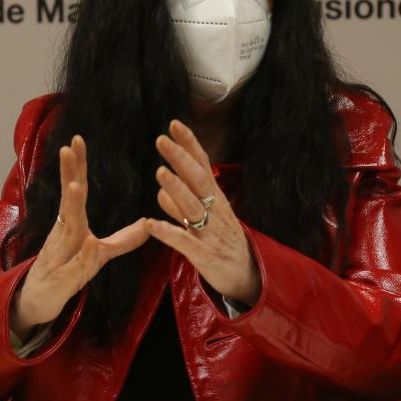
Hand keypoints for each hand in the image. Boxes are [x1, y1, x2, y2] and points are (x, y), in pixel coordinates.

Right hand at [11, 135, 148, 333]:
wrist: (41, 300)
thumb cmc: (67, 271)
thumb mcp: (100, 254)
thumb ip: (122, 240)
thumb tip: (148, 224)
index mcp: (72, 223)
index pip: (76, 189)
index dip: (78, 165)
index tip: (77, 139)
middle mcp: (65, 233)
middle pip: (68, 198)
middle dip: (69, 172)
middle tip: (69, 147)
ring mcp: (62, 254)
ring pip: (68, 227)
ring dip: (71, 205)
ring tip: (74, 185)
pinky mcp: (64, 276)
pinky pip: (76, 264)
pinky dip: (82, 254)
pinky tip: (88, 241)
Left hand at [146, 120, 260, 304]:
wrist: (249, 276)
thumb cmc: (223, 242)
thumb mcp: (208, 219)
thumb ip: (183, 204)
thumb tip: (161, 190)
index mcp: (216, 199)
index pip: (202, 165)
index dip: (189, 145)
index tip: (174, 124)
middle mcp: (215, 211)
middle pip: (198, 180)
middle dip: (180, 159)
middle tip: (161, 140)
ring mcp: (211, 232)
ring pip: (193, 207)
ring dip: (176, 189)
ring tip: (160, 173)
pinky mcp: (205, 255)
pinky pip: (184, 242)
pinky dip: (168, 233)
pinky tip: (151, 224)